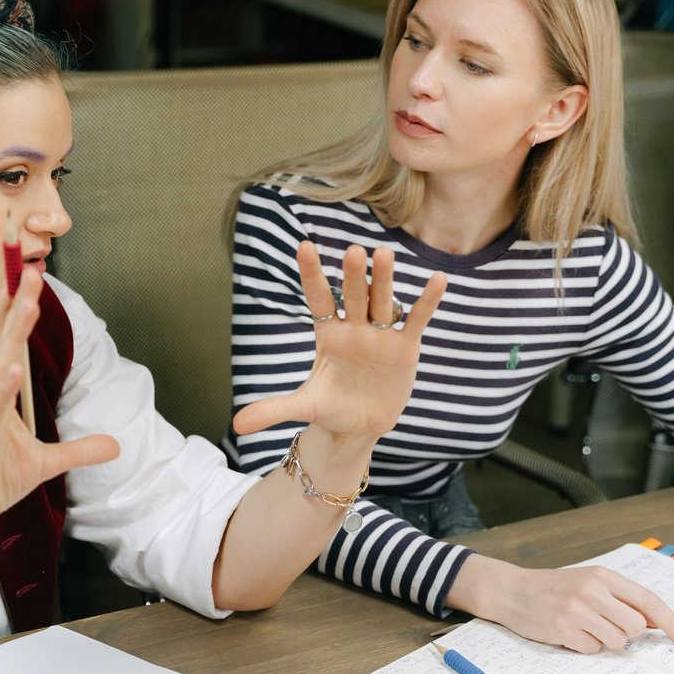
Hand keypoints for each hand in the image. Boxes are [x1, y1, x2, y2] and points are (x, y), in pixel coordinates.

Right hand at [0, 268, 118, 544]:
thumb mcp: (44, 465)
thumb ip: (78, 450)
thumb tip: (116, 445)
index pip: (9, 345)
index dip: (20, 312)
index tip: (32, 278)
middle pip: (1, 343)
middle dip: (15, 305)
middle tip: (30, 269)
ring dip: (11, 335)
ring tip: (27, 303)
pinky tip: (11, 369)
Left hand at [232, 241, 446, 438]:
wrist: (360, 426)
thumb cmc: (330, 409)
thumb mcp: (304, 407)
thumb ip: (272, 409)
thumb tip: (235, 425)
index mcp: (327, 334)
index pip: (318, 299)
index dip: (311, 275)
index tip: (304, 246)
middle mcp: (354, 328)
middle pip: (353, 296)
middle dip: (353, 276)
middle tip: (354, 251)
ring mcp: (381, 334)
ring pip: (383, 301)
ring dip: (385, 279)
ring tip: (385, 253)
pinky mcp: (405, 347)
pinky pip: (417, 320)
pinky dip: (427, 302)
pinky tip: (438, 279)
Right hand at [448, 555, 673, 653]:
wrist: (510, 590)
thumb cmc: (553, 588)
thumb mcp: (587, 582)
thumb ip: (619, 598)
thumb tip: (655, 623)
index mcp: (602, 576)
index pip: (648, 600)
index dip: (671, 622)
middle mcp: (592, 591)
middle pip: (635, 627)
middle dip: (627, 633)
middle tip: (606, 627)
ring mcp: (577, 611)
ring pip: (616, 641)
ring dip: (604, 641)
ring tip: (583, 628)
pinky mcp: (563, 630)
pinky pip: (592, 650)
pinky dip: (584, 646)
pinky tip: (568, 633)